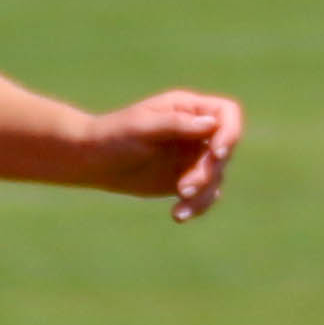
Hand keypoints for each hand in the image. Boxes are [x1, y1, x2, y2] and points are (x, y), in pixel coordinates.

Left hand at [94, 91, 246, 221]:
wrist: (93, 160)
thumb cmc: (114, 135)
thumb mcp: (142, 127)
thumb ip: (175, 124)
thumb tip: (211, 123)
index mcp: (188, 109)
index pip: (226, 113)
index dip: (229, 132)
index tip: (216, 154)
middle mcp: (196, 130)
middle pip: (223, 150)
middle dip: (207, 172)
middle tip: (183, 188)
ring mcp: (193, 155)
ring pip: (216, 176)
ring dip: (202, 194)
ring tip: (177, 211)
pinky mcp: (187, 178)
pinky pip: (205, 193)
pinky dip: (197, 206)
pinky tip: (178, 215)